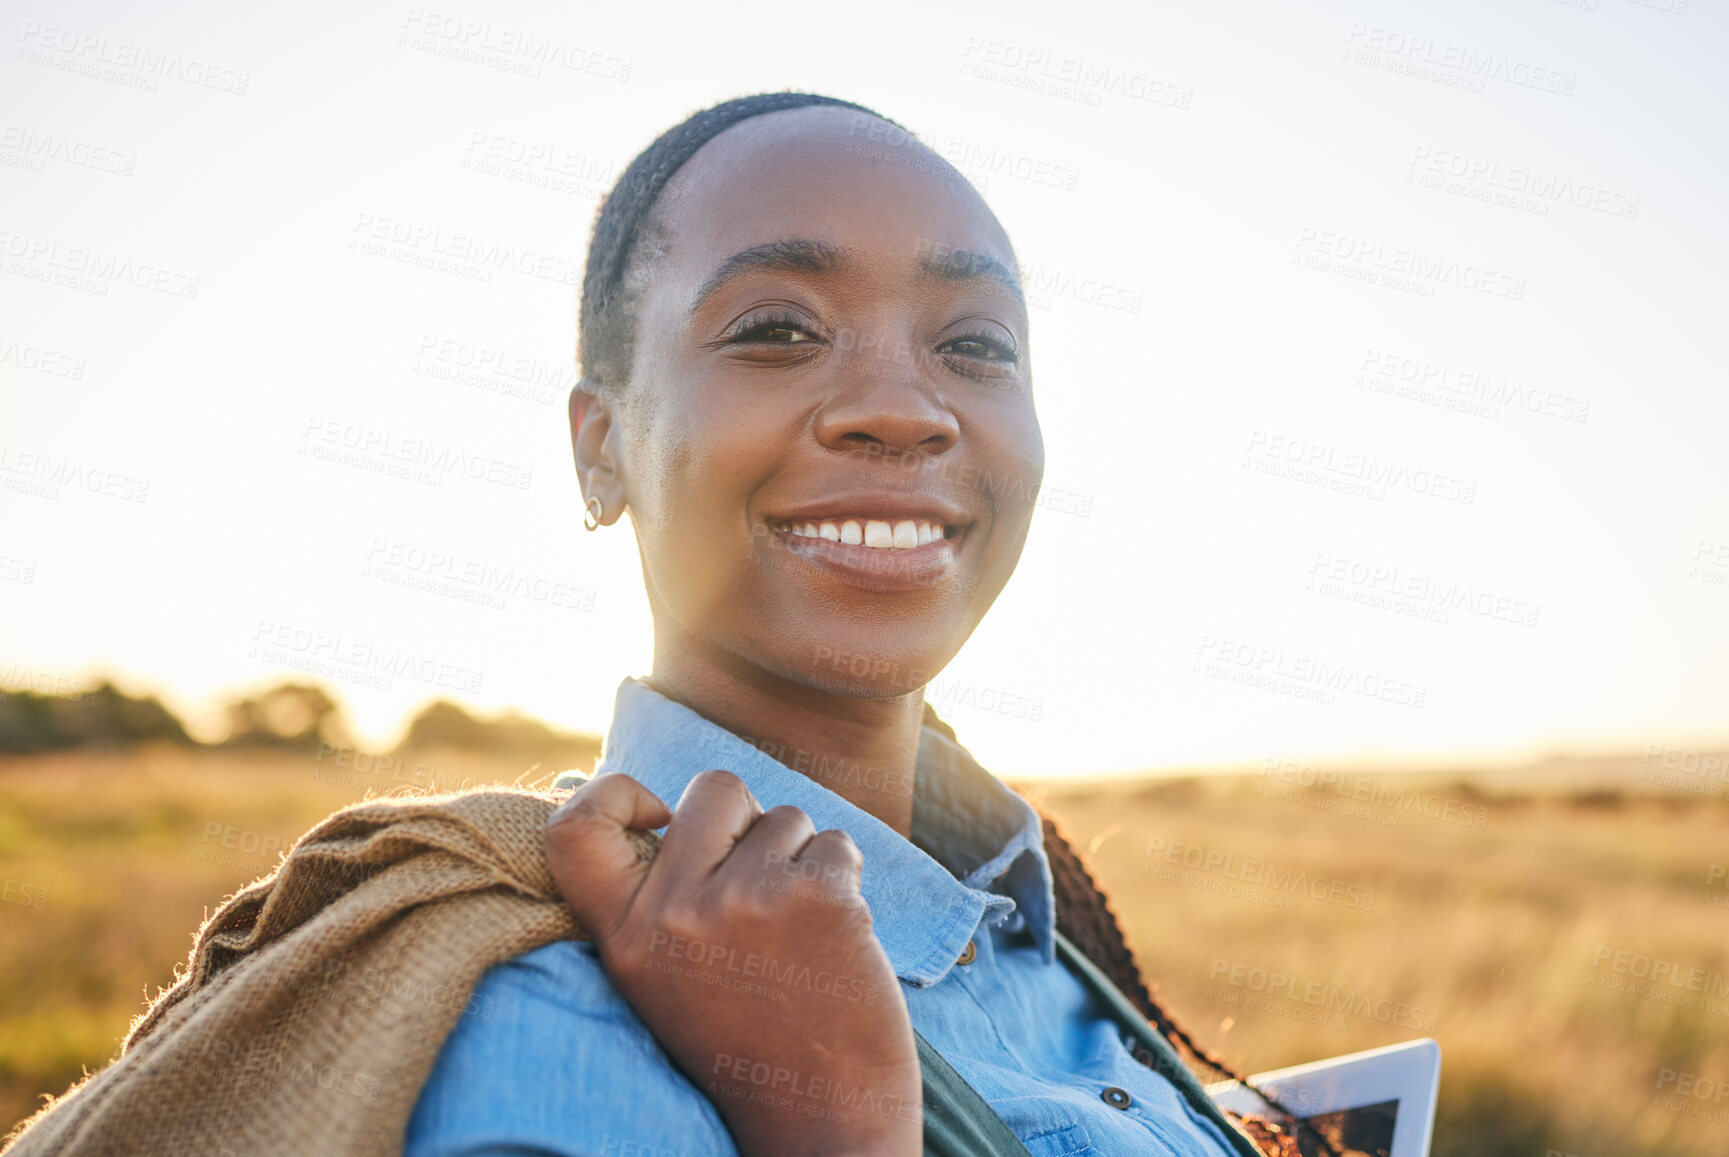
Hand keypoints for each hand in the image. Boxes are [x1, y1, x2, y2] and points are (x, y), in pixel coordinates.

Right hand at [546, 770, 920, 1156]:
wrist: (822, 1120)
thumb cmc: (749, 1042)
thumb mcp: (663, 979)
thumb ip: (654, 900)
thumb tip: (662, 811)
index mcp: (625, 936)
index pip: (573, 828)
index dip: (614, 792)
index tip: (659, 815)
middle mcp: (677, 911)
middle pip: (714, 790)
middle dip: (745, 823)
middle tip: (758, 889)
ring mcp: (749, 898)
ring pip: (785, 818)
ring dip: (800, 861)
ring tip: (797, 936)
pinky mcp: (819, 897)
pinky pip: (837, 845)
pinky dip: (844, 880)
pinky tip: (835, 940)